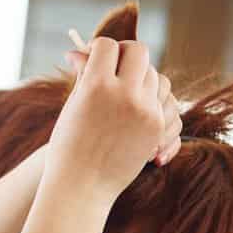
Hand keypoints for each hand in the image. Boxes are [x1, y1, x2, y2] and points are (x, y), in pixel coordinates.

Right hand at [64, 36, 181, 166]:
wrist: (82, 187)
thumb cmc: (68, 145)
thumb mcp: (72, 105)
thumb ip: (84, 74)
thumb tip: (78, 51)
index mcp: (96, 85)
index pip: (107, 46)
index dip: (100, 47)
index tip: (95, 55)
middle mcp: (124, 94)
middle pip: (139, 52)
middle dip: (127, 53)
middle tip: (117, 64)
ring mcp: (144, 111)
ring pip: (156, 75)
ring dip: (143, 76)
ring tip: (126, 87)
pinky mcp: (156, 127)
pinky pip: (164, 99)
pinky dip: (151, 98)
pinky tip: (136, 105)